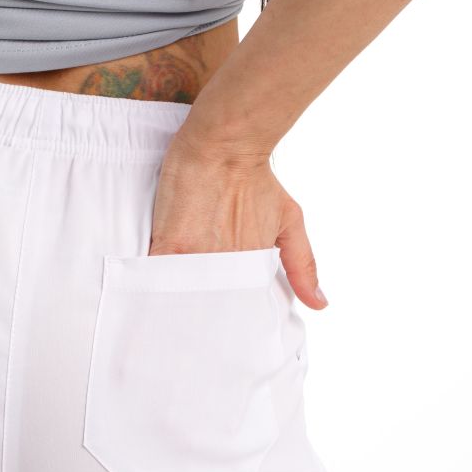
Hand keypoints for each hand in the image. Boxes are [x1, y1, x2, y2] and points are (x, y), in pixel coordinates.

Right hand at [149, 128, 327, 310]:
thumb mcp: (289, 220)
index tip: (222, 326)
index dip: (228, 318)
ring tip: (172, 313)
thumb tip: (319, 303)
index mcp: (252, 266)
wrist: (226, 144)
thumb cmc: (255, 177)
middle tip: (196, 325)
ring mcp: (198, 256)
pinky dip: (155, 288)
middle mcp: (227, 265)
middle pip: (212, 306)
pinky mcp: (170, 244)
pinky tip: (152, 296)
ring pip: (185, 296)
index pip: (239, 307)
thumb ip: (302, 264)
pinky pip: (158, 278)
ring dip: (179, 305)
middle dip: (204, 317)